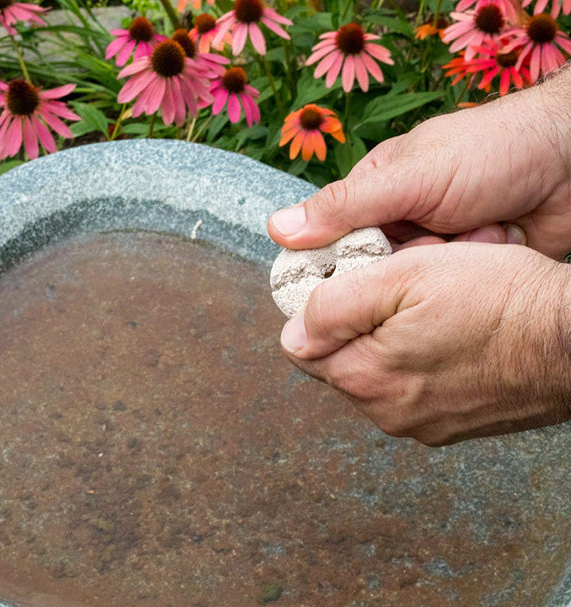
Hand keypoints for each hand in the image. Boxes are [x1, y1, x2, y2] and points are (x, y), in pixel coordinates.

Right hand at [268, 70, 570, 258]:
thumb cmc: (487, 153)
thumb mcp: (409, 177)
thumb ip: (344, 206)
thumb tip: (275, 228)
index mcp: (370, 196)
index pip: (327, 242)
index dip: (327, 269)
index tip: (336, 288)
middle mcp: (395, 226)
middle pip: (368, 272)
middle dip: (401, 264)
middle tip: (431, 239)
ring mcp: (430, 249)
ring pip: (408, 286)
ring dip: (442, 264)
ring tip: (475, 227)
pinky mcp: (460, 272)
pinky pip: (445, 290)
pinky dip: (470, 272)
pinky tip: (495, 241)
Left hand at [279, 243, 570, 444]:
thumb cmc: (498, 298)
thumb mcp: (403, 276)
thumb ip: (335, 306)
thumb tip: (293, 332)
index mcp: (364, 377)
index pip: (301, 348)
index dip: (317, 311)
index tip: (342, 286)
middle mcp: (385, 412)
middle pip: (339, 363)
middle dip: (354, 327)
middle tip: (394, 291)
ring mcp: (419, 424)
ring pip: (376, 375)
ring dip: (387, 344)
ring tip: (426, 313)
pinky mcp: (449, 426)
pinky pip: (410, 389)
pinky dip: (416, 364)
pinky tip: (445, 339)